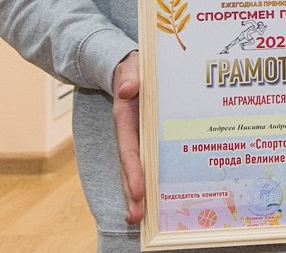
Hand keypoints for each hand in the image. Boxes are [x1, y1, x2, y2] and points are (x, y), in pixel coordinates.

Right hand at [112, 50, 145, 224]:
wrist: (130, 66)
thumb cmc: (134, 67)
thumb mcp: (132, 67)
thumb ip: (131, 76)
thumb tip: (127, 89)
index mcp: (126, 117)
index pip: (129, 147)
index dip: (132, 169)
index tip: (137, 191)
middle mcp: (130, 132)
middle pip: (130, 165)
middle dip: (132, 191)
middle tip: (135, 217)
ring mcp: (138, 137)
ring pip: (138, 167)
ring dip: (139, 192)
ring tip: (140, 219)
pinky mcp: (147, 138)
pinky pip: (150, 160)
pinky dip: (151, 178)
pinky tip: (159, 197)